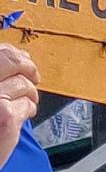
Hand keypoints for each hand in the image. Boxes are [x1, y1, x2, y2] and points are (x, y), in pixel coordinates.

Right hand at [0, 44, 38, 168]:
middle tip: (33, 76)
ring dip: (29, 95)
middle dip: (28, 68)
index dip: (14, 54)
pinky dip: (29, 110)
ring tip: (22, 105)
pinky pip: (28, 105)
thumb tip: (17, 58)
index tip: (22, 57)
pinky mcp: (5, 116)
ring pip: (24, 85)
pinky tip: (21, 117)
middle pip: (12, 62)